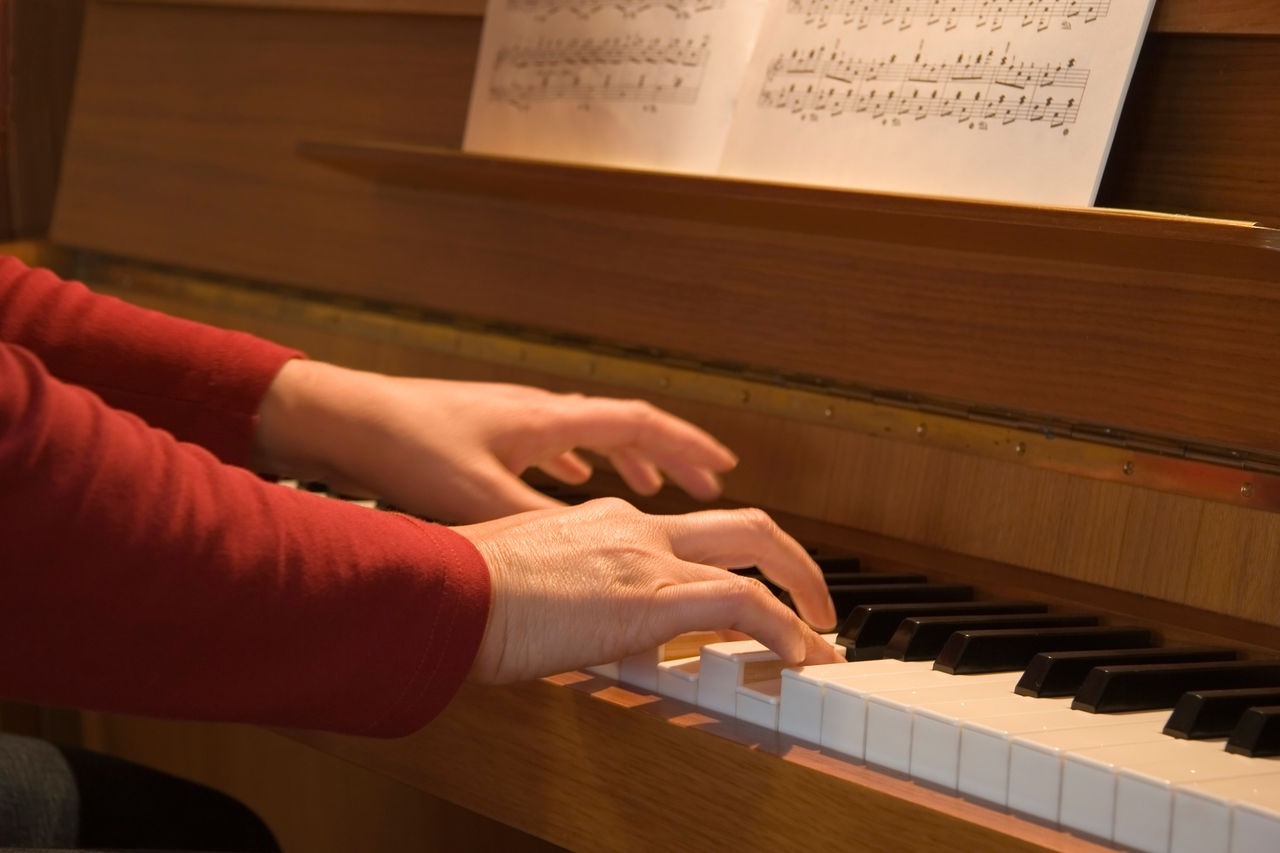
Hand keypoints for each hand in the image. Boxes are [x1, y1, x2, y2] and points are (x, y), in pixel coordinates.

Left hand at [253, 360, 737, 522]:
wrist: (341, 415)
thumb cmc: (405, 446)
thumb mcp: (480, 498)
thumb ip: (540, 526)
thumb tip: (593, 554)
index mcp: (548, 421)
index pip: (639, 424)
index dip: (688, 447)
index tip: (724, 468)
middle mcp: (536, 411)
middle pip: (621, 426)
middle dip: (667, 454)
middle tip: (701, 482)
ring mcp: (509, 417)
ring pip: (585, 434)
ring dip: (623, 458)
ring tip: (646, 484)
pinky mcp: (481, 430)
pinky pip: (548, 442)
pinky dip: (573, 462)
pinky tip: (564, 481)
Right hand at [455, 498, 842, 683]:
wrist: (444, 589)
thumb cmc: (461, 591)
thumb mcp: (523, 581)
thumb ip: (562, 594)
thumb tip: (575, 630)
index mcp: (604, 522)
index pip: (687, 533)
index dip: (727, 560)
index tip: (742, 590)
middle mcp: (635, 526)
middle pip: (743, 523)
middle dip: (792, 558)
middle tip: (815, 599)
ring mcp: (647, 555)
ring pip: (758, 551)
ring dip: (802, 594)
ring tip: (823, 637)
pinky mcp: (653, 594)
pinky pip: (745, 604)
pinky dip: (785, 629)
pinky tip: (801, 656)